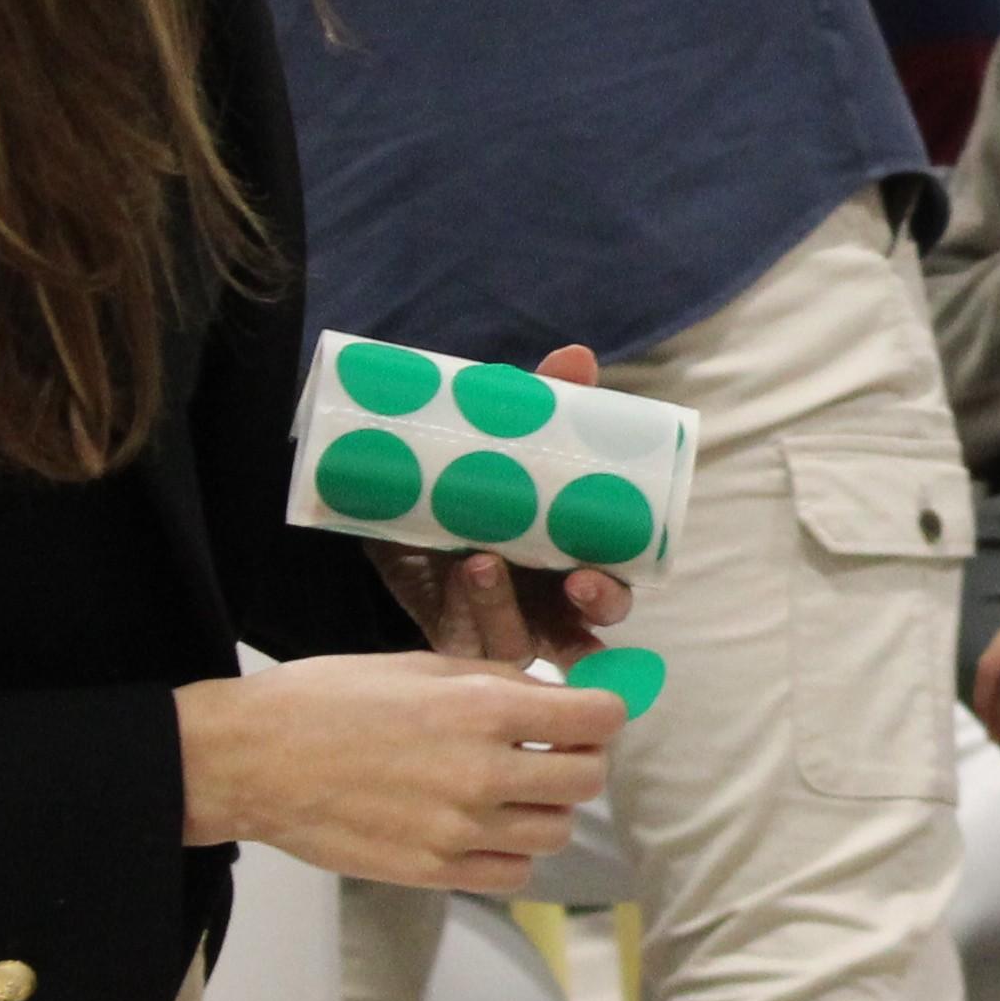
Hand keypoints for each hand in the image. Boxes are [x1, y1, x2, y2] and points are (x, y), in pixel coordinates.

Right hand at [173, 652, 624, 889]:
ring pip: (557, 832)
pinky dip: (511, 853)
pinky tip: (481, 828)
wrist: (252, 760)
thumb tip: (557, 699)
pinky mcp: (433, 872)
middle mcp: (480, 772)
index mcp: (481, 708)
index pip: (598, 720)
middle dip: (579, 762)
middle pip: (587, 781)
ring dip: (545, 810)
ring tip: (509, 791)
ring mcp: (459, 830)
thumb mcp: (419, 666)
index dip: (601, 716)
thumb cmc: (327, 699)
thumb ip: (497, 683)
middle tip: (550, 753)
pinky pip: (514, 874)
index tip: (586, 716)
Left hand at [363, 341, 636, 662]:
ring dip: (501, 608)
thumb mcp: (504, 444)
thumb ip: (542, 408)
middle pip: (579, 638)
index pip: (609, 596)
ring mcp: (494, 624)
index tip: (590, 577)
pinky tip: (445, 577)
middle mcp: (540, 608)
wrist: (391, 504)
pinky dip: (457, 611)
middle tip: (571, 583)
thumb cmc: (473, 482)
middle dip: (578, 619)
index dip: (607, 597)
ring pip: (515, 642)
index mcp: (571, 569)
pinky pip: (460, 637)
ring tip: (478, 560)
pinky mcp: (449, 631)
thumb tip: (576, 358)